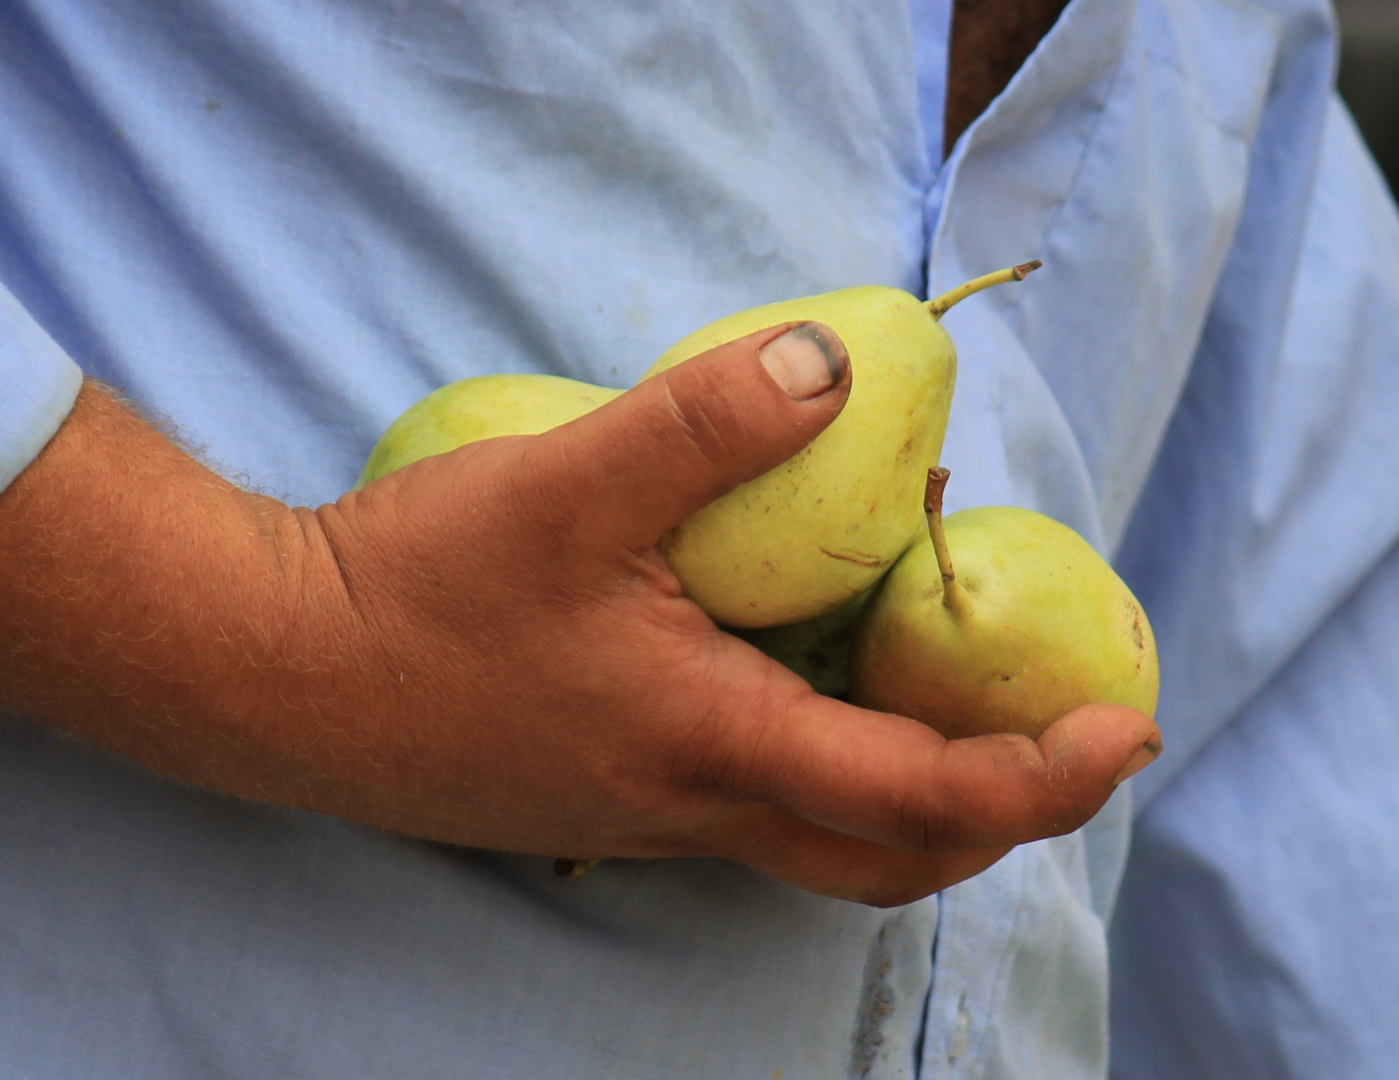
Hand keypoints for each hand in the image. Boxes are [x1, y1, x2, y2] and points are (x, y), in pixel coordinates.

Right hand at [0, 323, 1159, 906]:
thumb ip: (710, 421)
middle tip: (1063, 733)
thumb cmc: (417, 589)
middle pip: (894, 859)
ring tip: (964, 715)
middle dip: (1002, 813)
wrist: (273, 675)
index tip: (1125, 730)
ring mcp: (650, 820)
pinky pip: (759, 815)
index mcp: (710, 745)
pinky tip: (813, 692)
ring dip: (920, 804)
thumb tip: (834, 361)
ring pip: (826, 848)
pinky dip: (834, 779)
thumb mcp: (572, 484)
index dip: (1038, 775)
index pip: (917, 795)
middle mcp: (695, 809)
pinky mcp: (609, 803)